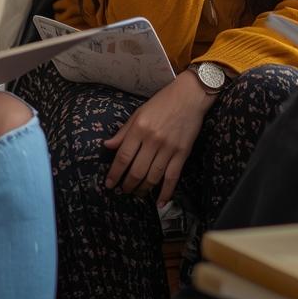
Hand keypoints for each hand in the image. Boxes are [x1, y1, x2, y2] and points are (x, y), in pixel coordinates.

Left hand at [104, 70, 214, 206]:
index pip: (123, 156)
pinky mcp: (182, 153)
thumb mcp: (139, 112)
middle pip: (137, 170)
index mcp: (139, 128)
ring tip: (137, 194)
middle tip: (123, 191)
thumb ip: (123, 131)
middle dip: (128, 185)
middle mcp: (152, 140)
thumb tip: (107, 146)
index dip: (115, 173)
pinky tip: (160, 202)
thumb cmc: (162, 102)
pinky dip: (166, 192)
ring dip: (143, 189)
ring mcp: (168, 148)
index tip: (109, 184)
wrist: (190, 96)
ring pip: (153, 177)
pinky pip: (172, 177)